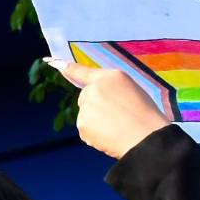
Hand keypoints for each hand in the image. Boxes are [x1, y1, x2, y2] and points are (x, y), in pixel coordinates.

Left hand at [50, 57, 172, 159]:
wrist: (147, 138)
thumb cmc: (145, 113)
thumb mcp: (132, 89)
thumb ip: (110, 86)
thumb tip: (90, 89)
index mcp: (111, 77)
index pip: (82, 70)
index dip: (67, 68)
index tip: (51, 62)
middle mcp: (94, 89)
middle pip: (86, 97)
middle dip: (97, 105)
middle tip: (119, 115)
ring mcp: (86, 107)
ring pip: (86, 114)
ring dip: (97, 121)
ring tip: (118, 126)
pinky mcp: (82, 124)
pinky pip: (86, 129)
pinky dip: (95, 133)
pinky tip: (111, 135)